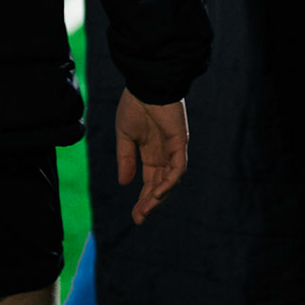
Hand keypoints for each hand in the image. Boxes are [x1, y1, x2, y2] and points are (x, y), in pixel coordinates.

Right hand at [115, 89, 188, 223]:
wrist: (145, 85)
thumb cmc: (135, 105)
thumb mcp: (125, 136)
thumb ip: (126, 159)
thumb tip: (124, 183)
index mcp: (151, 152)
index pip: (151, 181)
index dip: (144, 199)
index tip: (135, 216)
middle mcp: (164, 154)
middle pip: (161, 185)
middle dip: (150, 203)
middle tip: (139, 218)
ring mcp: (174, 149)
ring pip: (170, 180)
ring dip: (158, 197)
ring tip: (145, 211)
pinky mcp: (180, 142)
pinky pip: (178, 167)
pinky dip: (169, 181)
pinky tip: (157, 193)